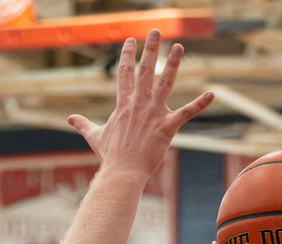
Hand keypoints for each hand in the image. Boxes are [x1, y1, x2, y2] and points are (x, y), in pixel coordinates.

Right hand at [66, 33, 213, 179]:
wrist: (122, 173)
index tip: (131, 40)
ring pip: (166, 83)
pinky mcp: (167, 128)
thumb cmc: (110, 156)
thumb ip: (84, 124)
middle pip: (146, 69)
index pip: (125, 72)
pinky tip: (211, 94)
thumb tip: (70, 119)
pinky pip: (186, 113)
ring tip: (179, 47)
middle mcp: (139, 103)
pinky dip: (199, 104)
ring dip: (174, 64)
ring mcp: (154, 114)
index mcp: (123, 103)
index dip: (127, 54)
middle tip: (156, 31)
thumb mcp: (95, 136)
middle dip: (151, 48)